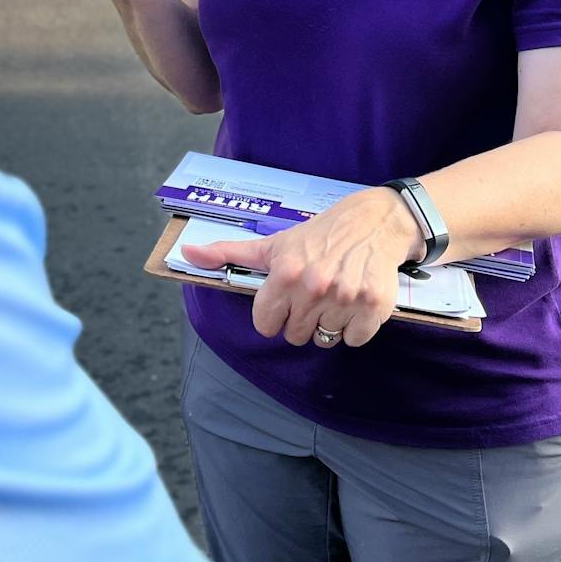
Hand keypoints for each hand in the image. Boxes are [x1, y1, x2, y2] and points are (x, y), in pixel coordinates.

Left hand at [180, 187, 421, 347]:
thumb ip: (228, 253)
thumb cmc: (318, 236)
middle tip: (314, 294)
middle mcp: (314, 286)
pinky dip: (356, 328)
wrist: (375, 222)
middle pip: (295, 335)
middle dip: (302, 319)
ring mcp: (345, 297)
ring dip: (330, 323)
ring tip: (336, 295)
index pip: (266, 324)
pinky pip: (355, 339)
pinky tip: (355, 302)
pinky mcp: (374, 306)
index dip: (274, 315)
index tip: (286, 300)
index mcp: (285, 273)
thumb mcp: (273, 244)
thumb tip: (185, 254)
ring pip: (325, 339)